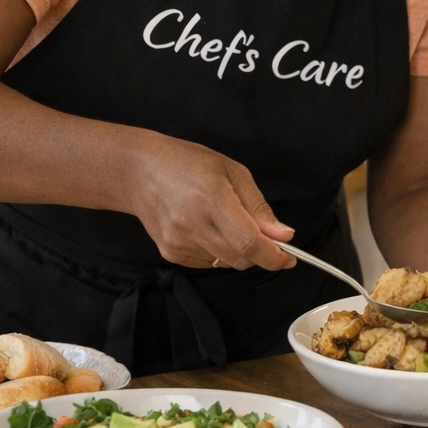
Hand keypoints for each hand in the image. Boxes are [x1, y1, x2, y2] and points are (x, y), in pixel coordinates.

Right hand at [126, 133, 295, 271]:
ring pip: (225, 263)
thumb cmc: (189, 164)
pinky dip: (219, 252)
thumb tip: (284, 235)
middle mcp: (192, 224)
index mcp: (211, 198)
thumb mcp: (232, 172)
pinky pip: (207, 262)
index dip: (274, 256)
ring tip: (227, 222)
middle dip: (260, 254)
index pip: (248, 242)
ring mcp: (177, 242)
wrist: (139, 172)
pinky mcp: (170, 252)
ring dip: (239, 252)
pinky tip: (208, 229)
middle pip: (240, 258)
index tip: (289, 257)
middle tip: (265, 237)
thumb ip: (259, 207)